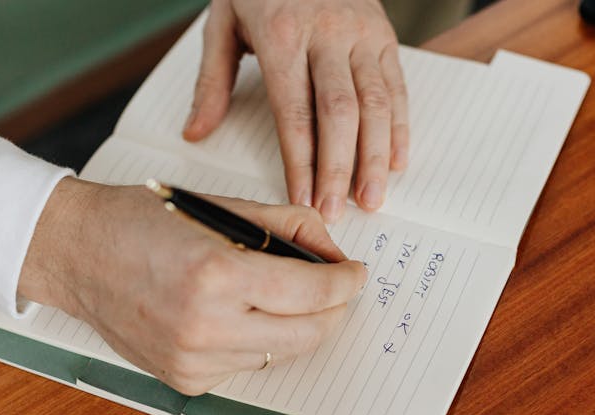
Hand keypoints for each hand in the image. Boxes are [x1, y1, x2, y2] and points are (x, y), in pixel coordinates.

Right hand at [19, 177, 367, 395]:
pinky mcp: (184, 381)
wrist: (75, 254)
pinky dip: (256, 342)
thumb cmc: (143, 221)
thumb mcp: (223, 207)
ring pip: (281, 354)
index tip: (355, 274)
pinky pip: (246, 367)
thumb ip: (289, 228)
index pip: (312, 291)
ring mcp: (193, 360)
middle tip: (336, 288)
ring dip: (294, 326)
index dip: (345, 282)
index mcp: (217, 274)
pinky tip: (237, 315)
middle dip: (332, 310)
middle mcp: (205, 326)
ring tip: (280, 295)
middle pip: (308, 334)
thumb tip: (334, 255)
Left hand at [182, 0, 408, 222]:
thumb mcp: (222, 21)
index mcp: (283, 34)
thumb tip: (195, 133)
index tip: (300, 200)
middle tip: (334, 212)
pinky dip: (399, 129)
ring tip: (371, 199)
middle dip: (338, 169)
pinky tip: (397, 163)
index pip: (294, 112)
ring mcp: (361, 34)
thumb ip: (211, 80)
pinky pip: (397, 88)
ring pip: (375, 105)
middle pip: (339, 114)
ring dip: (375, 158)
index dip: (300, 161)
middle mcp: (328, 35)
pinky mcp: (384, 35)